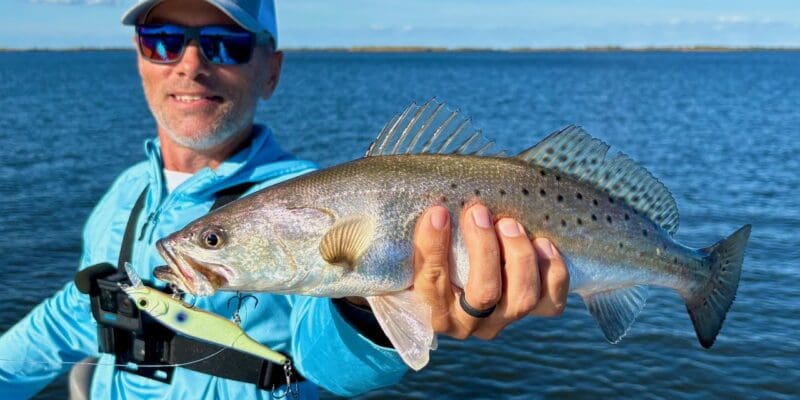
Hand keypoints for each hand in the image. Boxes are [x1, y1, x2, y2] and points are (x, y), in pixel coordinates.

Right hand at [411, 204, 568, 339]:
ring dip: (519, 256)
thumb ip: (414, 238)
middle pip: (484, 293)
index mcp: (431, 310)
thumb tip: (425, 207)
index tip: (437, 212)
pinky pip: (551, 304)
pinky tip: (542, 243)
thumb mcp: (410, 254)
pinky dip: (552, 273)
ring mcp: (502, 320)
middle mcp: (468, 323)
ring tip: (510, 223)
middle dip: (484, 248)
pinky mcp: (531, 312)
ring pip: (521, 299)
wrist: (456, 285)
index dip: (434, 246)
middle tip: (479, 211)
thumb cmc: (428, 258)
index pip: (431, 281)